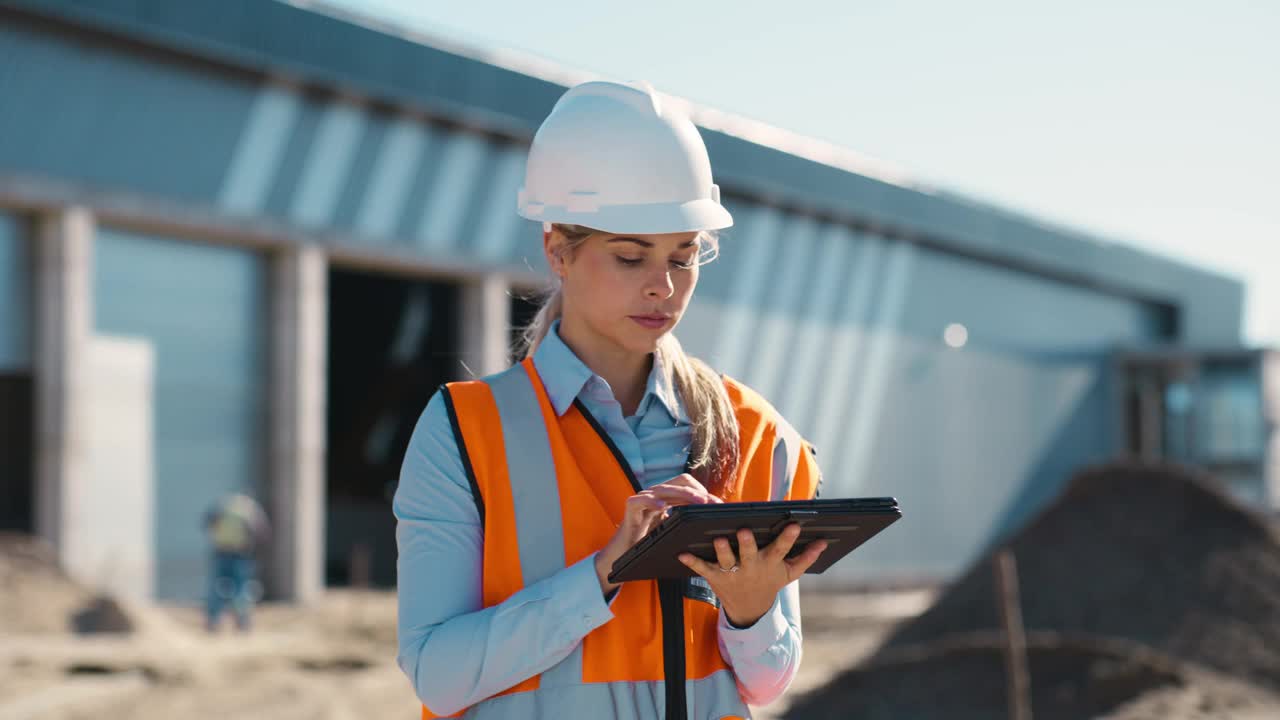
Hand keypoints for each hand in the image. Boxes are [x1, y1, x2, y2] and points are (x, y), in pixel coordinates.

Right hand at [594, 474, 722, 594]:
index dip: (702, 491)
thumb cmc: (648, 545)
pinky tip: (663, 508)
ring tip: (697, 501)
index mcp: (666, 498)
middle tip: (711, 503)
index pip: (687, 484)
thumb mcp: (671, 532)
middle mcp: (655, 495)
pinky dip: (652, 502)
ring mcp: (642, 499)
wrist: (623, 556)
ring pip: (664, 489)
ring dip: (683, 494)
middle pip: (679, 482)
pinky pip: (641, 500)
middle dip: (697, 491)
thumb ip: (686, 525)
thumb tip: (712, 527)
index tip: (717, 504)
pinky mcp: (630, 507)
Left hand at [678, 524, 826, 627]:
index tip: (794, 525)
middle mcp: (751, 568)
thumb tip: (823, 542)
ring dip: (721, 550)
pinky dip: (692, 562)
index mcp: (770, 564)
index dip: (788, 538)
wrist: (749, 610)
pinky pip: (702, 569)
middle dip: (747, 543)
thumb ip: (806, 558)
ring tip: (718, 538)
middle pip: (749, 554)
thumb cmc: (769, 582)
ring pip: (726, 561)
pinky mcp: (716, 577)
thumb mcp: (789, 573)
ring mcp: (732, 573)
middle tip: (745, 531)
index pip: (781, 549)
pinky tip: (682, 553)